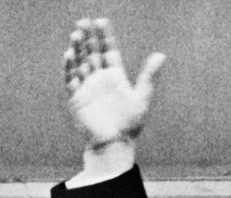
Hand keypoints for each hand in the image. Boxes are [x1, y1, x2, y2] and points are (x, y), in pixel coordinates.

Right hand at [63, 19, 164, 149]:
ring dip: (77, 49)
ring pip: (80, 63)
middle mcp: (99, 79)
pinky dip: (69, 68)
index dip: (105, 36)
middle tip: (84, 21)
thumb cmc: (129, 124)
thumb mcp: (142, 97)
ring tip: (76, 33)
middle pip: (92, 53)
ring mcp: (87, 88)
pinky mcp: (77, 99)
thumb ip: (149, 76)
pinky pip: (71, 80)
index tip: (101, 21)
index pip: (108, 50)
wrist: (114, 144)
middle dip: (88, 38)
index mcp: (115, 76)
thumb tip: (161, 55)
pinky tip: (69, 55)